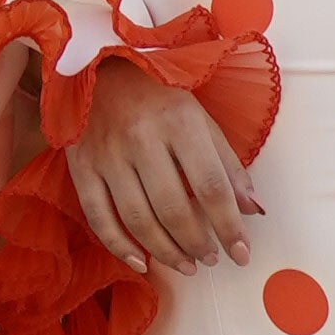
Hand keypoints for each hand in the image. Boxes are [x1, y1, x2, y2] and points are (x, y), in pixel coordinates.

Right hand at [64, 56, 256, 280]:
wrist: (102, 69)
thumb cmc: (161, 98)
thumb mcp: (202, 120)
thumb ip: (228, 165)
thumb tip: (253, 210)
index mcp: (180, 122)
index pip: (211, 185)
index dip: (228, 226)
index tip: (242, 254)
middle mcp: (142, 139)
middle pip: (173, 208)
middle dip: (197, 244)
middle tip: (211, 259)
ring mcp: (108, 155)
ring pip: (137, 219)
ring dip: (166, 251)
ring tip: (187, 264)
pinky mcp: (82, 167)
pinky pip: (99, 217)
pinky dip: (120, 247)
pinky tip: (142, 263)